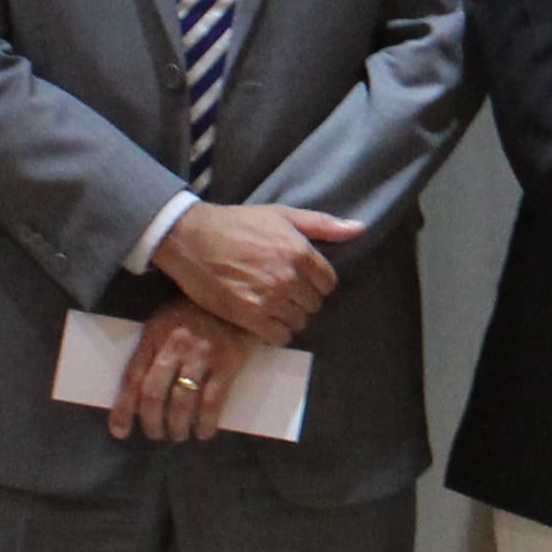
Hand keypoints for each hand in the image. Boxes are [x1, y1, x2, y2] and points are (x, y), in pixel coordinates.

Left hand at [113, 300, 255, 442]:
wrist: (240, 297)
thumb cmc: (198, 311)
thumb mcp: (166, 320)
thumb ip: (153, 349)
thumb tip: (137, 391)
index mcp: (155, 334)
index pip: (132, 376)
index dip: (123, 408)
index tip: (119, 431)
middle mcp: (175, 345)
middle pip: (154, 393)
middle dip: (151, 422)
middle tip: (155, 434)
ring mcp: (202, 355)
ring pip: (181, 401)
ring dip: (177, 426)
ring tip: (178, 435)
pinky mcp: (228, 363)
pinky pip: (212, 401)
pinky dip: (206, 422)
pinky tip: (204, 432)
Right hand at [159, 203, 360, 346]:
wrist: (192, 237)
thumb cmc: (237, 223)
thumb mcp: (282, 215)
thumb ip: (323, 224)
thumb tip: (359, 229)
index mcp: (300, 252)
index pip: (328, 283)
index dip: (316, 284)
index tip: (300, 281)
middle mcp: (289, 277)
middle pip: (313, 304)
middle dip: (302, 300)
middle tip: (282, 292)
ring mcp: (269, 298)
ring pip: (298, 321)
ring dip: (288, 316)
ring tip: (271, 305)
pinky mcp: (249, 315)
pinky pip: (279, 336)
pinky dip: (274, 332)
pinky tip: (262, 319)